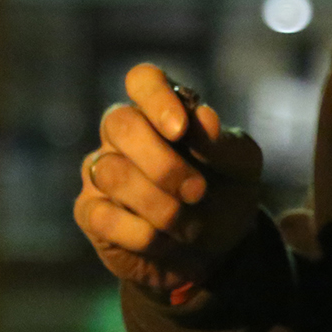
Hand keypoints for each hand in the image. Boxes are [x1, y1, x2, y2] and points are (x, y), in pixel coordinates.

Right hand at [73, 63, 264, 294]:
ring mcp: (101, 170)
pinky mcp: (90, 212)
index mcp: (161, 110)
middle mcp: (123, 134)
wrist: (215, 251)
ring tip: (189, 225)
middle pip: (120, 123)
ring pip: (111, 173)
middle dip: (162, 163)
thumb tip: (203, 118)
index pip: (143, 80)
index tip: (181, 129)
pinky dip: (142, 234)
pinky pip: (102, 216)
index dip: (156, 98)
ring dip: (160, 206)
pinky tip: (165, 241)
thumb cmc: (224, 193)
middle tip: (197, 191)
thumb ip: (224, 143)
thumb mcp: (242, 167)